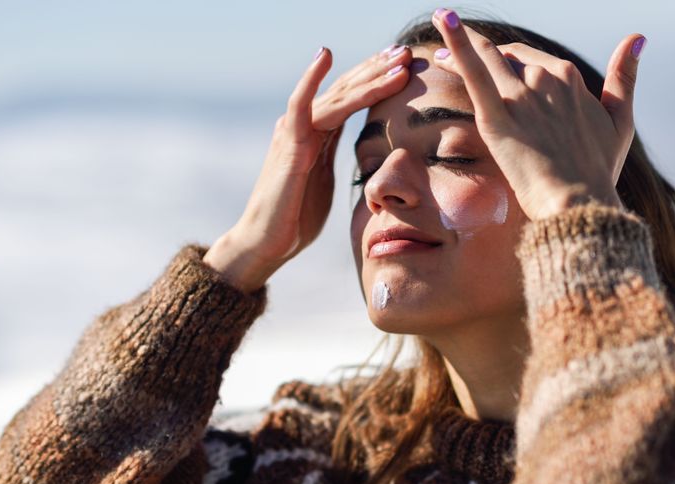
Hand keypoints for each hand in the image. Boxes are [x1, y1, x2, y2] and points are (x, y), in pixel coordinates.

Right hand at [204, 45, 412, 291]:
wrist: (267, 242)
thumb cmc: (296, 218)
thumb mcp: (325, 181)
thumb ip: (336, 159)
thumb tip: (362, 157)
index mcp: (318, 133)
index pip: (352, 98)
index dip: (377, 80)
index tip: (405, 65)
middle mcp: (305, 125)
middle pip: (347, 88)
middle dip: (378, 69)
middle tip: (407, 51)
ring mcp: (295, 132)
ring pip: (337, 96)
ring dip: (369, 77)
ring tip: (397, 60)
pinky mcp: (288, 145)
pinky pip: (300, 105)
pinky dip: (311, 79)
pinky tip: (325, 55)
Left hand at [430, 9, 643, 219]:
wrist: (579, 203)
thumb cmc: (599, 171)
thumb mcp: (620, 121)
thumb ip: (625, 77)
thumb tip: (637, 38)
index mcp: (570, 78)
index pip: (532, 60)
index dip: (511, 59)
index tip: (495, 62)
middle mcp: (545, 79)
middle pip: (506, 58)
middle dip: (482, 53)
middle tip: (451, 53)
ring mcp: (520, 96)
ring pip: (486, 58)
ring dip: (459, 43)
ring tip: (439, 36)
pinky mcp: (497, 117)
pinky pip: (474, 71)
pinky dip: (458, 43)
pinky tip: (444, 19)